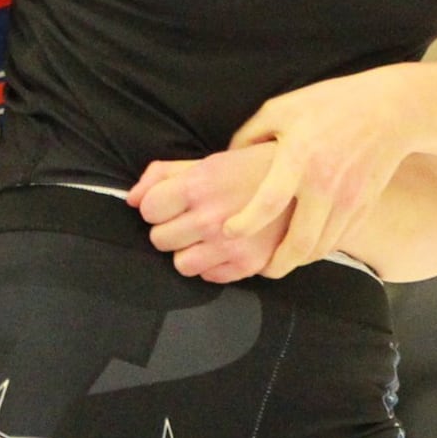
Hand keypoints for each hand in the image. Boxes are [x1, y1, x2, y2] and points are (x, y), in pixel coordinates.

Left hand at [127, 144, 291, 280]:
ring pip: (180, 264)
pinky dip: (211, 265)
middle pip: (159, 239)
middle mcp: (210, 218)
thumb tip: (132, 197)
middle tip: (189, 218)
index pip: (148, 209)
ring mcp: (229, 245)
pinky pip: (208, 277)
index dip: (156, 206)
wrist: (304, 184)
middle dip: (169, 228)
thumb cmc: (254, 167)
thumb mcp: (208, 159)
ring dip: (187, 250)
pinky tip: (223, 246)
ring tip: (204, 235)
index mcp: (198, 185)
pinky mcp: (247, 265)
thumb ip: (163, 174)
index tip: (170, 203)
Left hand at [227, 69, 413, 277]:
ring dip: (299, 259)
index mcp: (298, 159)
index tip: (228, 231)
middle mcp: (324, 184)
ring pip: (321, 247)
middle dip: (276, 264)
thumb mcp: (281, 109)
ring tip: (282, 260)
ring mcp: (348, 199)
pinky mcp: (364, 205)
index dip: (244, 223)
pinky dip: (322, 247)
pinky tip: (309, 245)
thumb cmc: (329, 104)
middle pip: (299, 242)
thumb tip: (227, 159)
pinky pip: (340, 238)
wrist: (389, 110)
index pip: (266, 203)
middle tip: (262, 269)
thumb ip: (250, 135)